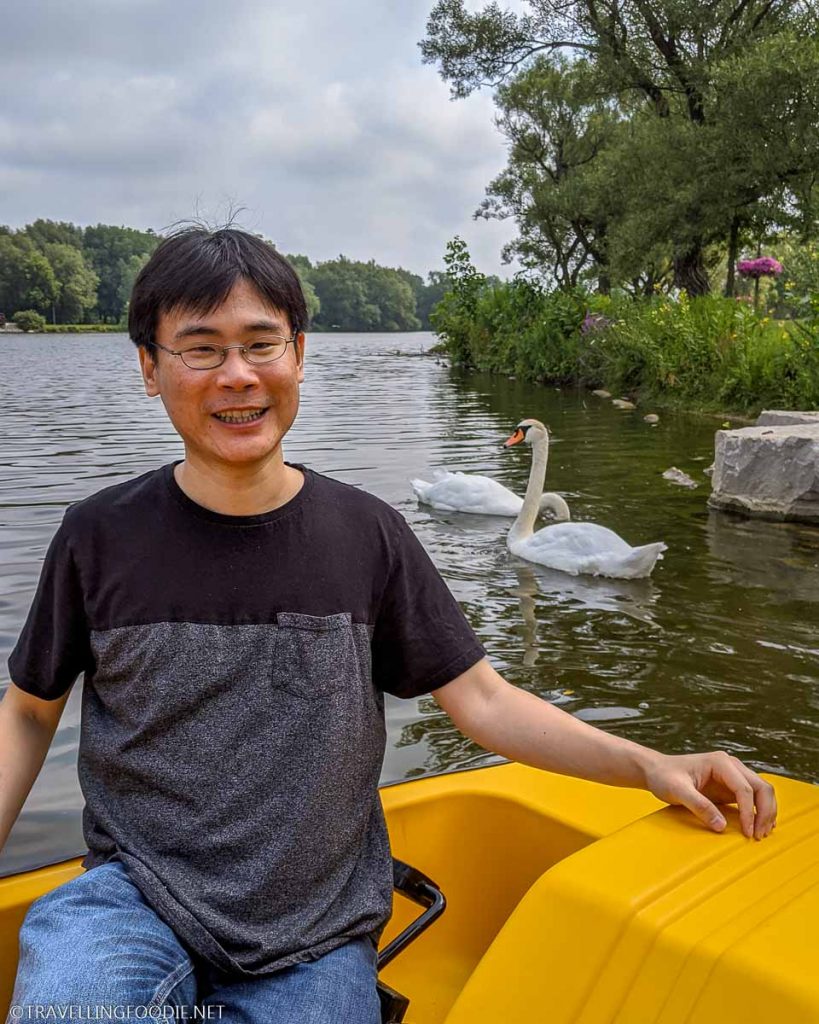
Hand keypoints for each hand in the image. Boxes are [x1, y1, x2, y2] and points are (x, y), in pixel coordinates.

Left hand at [642, 751, 776, 839]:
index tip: (747, 833)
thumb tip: (722, 826)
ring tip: (761, 834)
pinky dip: (760, 811)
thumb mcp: (677, 791)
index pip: (745, 788)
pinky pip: (754, 798)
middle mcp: (731, 766)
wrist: (656, 770)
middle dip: (765, 813)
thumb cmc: (664, 776)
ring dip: (766, 812)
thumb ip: (699, 806)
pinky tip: (759, 826)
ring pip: (762, 791)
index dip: (750, 812)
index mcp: (720, 762)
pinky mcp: (731, 786)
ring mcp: (733, 775)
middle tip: (758, 836)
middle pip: (762, 787)